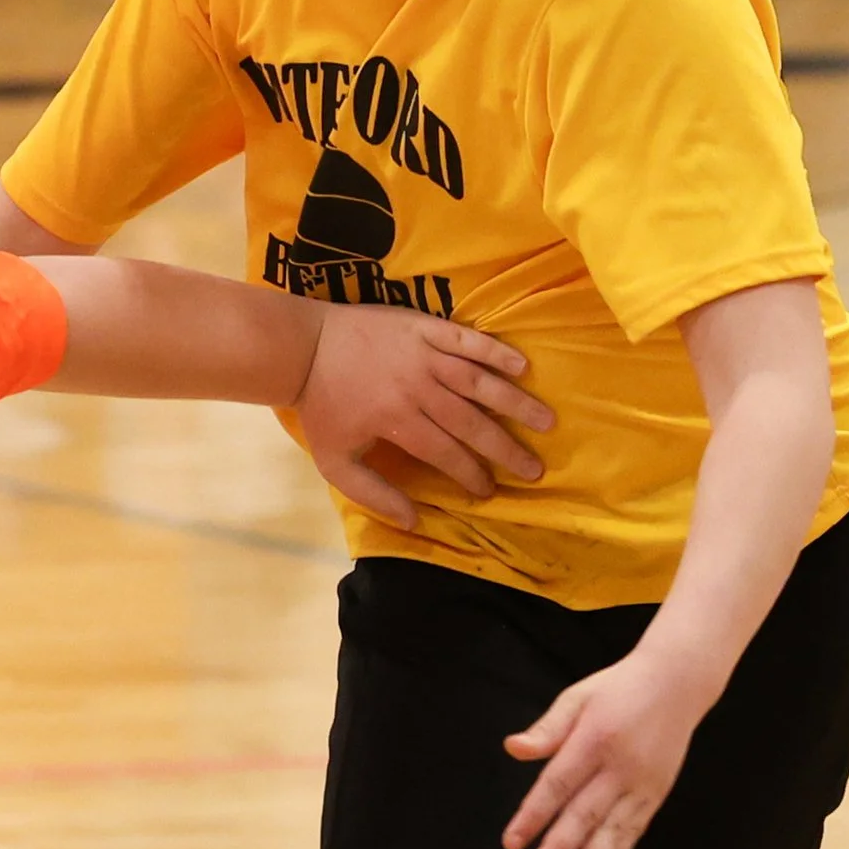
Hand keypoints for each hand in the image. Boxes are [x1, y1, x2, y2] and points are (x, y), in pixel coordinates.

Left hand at [296, 308, 551, 526]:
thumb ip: (372, 494)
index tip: (490, 491)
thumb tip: (413, 521)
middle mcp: (416, 388)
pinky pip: (466, 339)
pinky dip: (494, 352)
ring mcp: (423, 354)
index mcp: (397, 421)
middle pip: (470, 423)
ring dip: (514, 402)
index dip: (471, 475)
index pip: (446, 453)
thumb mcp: (335, 461)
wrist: (303, 348)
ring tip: (545, 421)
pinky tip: (521, 367)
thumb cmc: (322, 406)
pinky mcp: (424, 326)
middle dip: (505, 449)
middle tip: (534, 470)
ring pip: (478, 381)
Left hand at [501, 645, 709, 848]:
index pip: (557, 784)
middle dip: (558, 848)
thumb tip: (512, 749)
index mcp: (594, 739)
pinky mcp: (657, 793)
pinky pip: (635, 829)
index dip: (533, 816)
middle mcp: (620, 765)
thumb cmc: (616, 689)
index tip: (511, 843)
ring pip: (615, 828)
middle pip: (584, 813)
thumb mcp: (577, 698)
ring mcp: (643, 782)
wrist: (676, 683)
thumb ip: (547, 729)